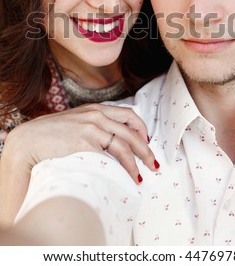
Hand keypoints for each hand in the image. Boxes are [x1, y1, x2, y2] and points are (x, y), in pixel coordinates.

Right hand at [0, 104, 158, 224]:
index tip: (146, 141)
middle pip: (131, 132)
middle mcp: (96, 115)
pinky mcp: (85, 143)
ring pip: (124, 145)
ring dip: (137, 163)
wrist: (29, 140)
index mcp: (95, 109)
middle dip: (146, 149)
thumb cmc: (51, 134)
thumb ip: (93, 124)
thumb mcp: (76, 121)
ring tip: (141, 176)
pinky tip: (126, 178)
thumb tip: (110, 139)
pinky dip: (123, 169)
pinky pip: (111, 157)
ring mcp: (91, 128)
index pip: (128, 114)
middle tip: (153, 163)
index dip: (141, 129)